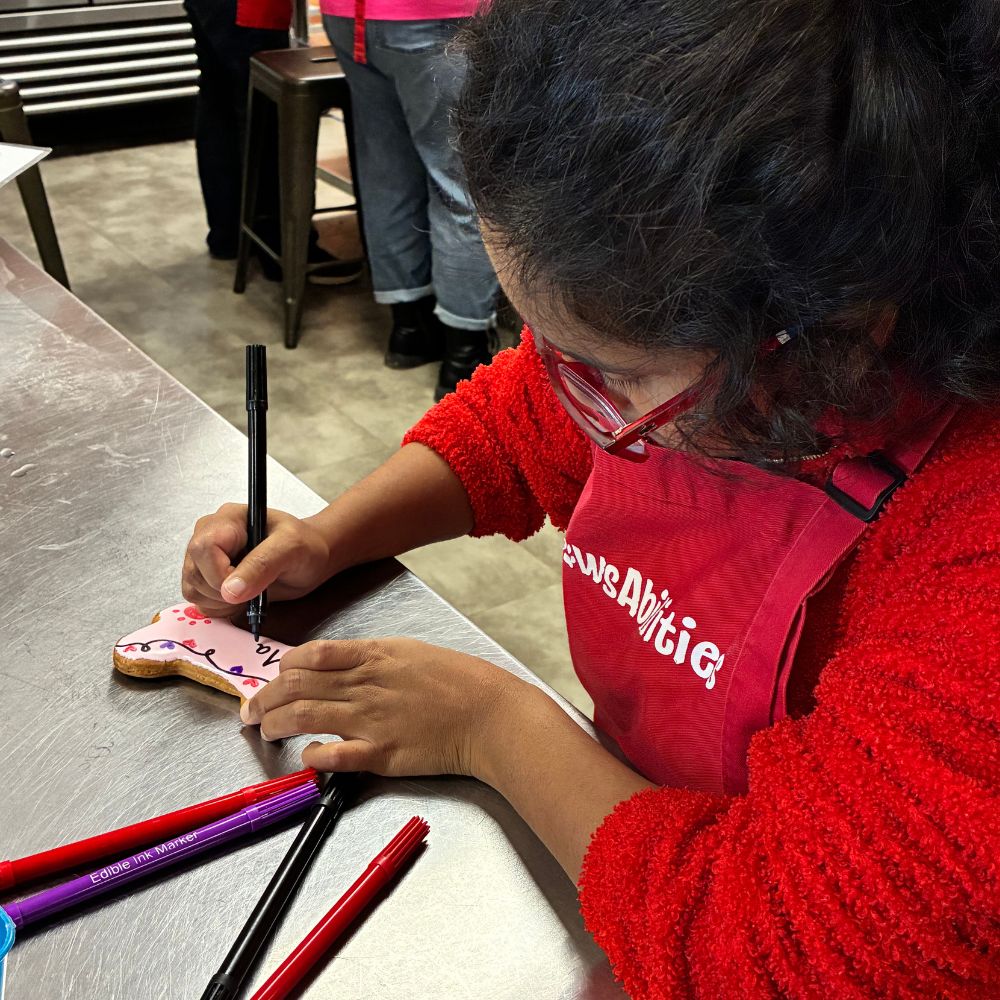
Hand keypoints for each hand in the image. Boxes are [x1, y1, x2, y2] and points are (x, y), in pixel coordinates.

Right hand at [181, 504, 333, 617]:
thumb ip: (263, 565)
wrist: (311, 558)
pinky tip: (241, 598)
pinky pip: (198, 600)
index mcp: (228, 520)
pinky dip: (218, 607)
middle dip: (222, 591)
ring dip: (220, 601)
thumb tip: (230, 590)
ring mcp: (206, 557)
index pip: (203, 548)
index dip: (219, 573)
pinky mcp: (208, 577)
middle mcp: (210, 535)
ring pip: (192, 588)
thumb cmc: (305, 545)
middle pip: (194, 571)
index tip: (245, 585)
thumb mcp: (292, 548)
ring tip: (250, 592)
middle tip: (253, 589)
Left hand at [239, 637, 522, 778]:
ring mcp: (370, 718)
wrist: (489, 713)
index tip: (273, 679)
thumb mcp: (412, 652)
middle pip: (296, 686)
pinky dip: (312, 755)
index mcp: (373, 655)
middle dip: (265, 698)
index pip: (311, 656)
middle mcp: (365, 684)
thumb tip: (342, 665)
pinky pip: (333, 754)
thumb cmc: (459, 681)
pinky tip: (306, 755)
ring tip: (264, 731)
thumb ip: (374, 659)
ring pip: (304, 716)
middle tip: (251, 711)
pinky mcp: (380, 752)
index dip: (283, 668)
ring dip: (275, 724)